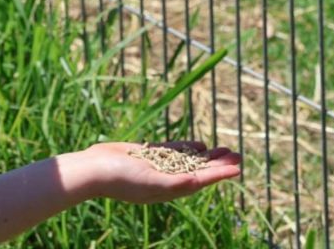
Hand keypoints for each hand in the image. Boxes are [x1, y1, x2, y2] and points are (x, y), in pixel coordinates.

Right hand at [82, 141, 240, 203]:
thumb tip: (199, 182)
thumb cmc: (123, 180)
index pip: (201, 181)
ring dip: (207, 155)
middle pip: (199, 170)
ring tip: (224, 148)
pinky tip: (199, 145)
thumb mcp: (154, 183)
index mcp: (169, 190)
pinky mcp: (147, 155)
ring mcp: (156, 167)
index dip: (220, 174)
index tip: (238, 167)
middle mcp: (166, 180)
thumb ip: (177, 183)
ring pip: (188, 159)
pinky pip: (172, 151)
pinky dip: (187, 147)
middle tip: (238, 154)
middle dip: (218, 163)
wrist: (95, 169)